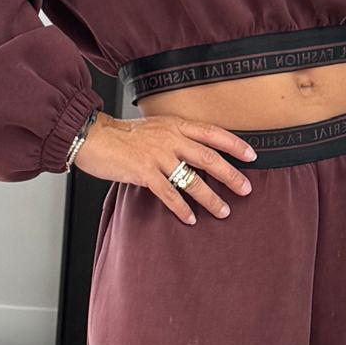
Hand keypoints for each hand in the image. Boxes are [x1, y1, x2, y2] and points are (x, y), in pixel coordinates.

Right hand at [72, 111, 255, 224]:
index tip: (252, 155)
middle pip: (209, 158)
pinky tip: (191, 219)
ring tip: (223, 211)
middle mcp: (170, 139)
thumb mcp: (155, 127)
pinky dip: (181, 208)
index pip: (212, 132)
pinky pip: (168, 194)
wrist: (93, 136)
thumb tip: (196, 151)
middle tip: (246, 190)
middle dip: (231, 176)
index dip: (234, 144)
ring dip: (210, 198)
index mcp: (175, 125)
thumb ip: (175, 137)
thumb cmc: (123, 134)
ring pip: (191, 180)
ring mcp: (157, 156)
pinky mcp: (143, 172)